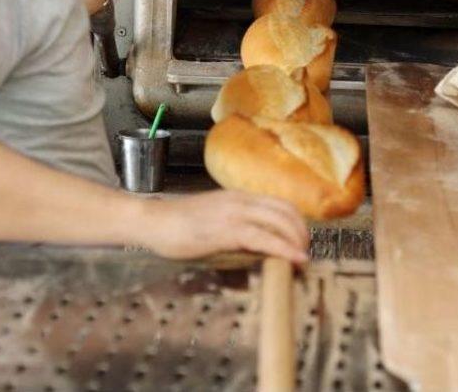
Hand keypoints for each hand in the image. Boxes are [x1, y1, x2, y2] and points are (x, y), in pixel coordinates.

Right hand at [139, 190, 308, 262]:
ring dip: (296, 241)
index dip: (297, 222)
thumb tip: (255, 248)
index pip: (279, 203)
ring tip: (302, 259)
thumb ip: (234, 228)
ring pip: (279, 221)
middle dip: (301, 233)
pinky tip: (292, 260)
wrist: (152, 221)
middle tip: (304, 253)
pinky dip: (283, 248)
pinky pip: (263, 237)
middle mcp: (239, 200)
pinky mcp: (225, 230)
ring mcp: (233, 213)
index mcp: (237, 197)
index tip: (301, 241)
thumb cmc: (176, 225)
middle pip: (285, 211)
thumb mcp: (212, 220)